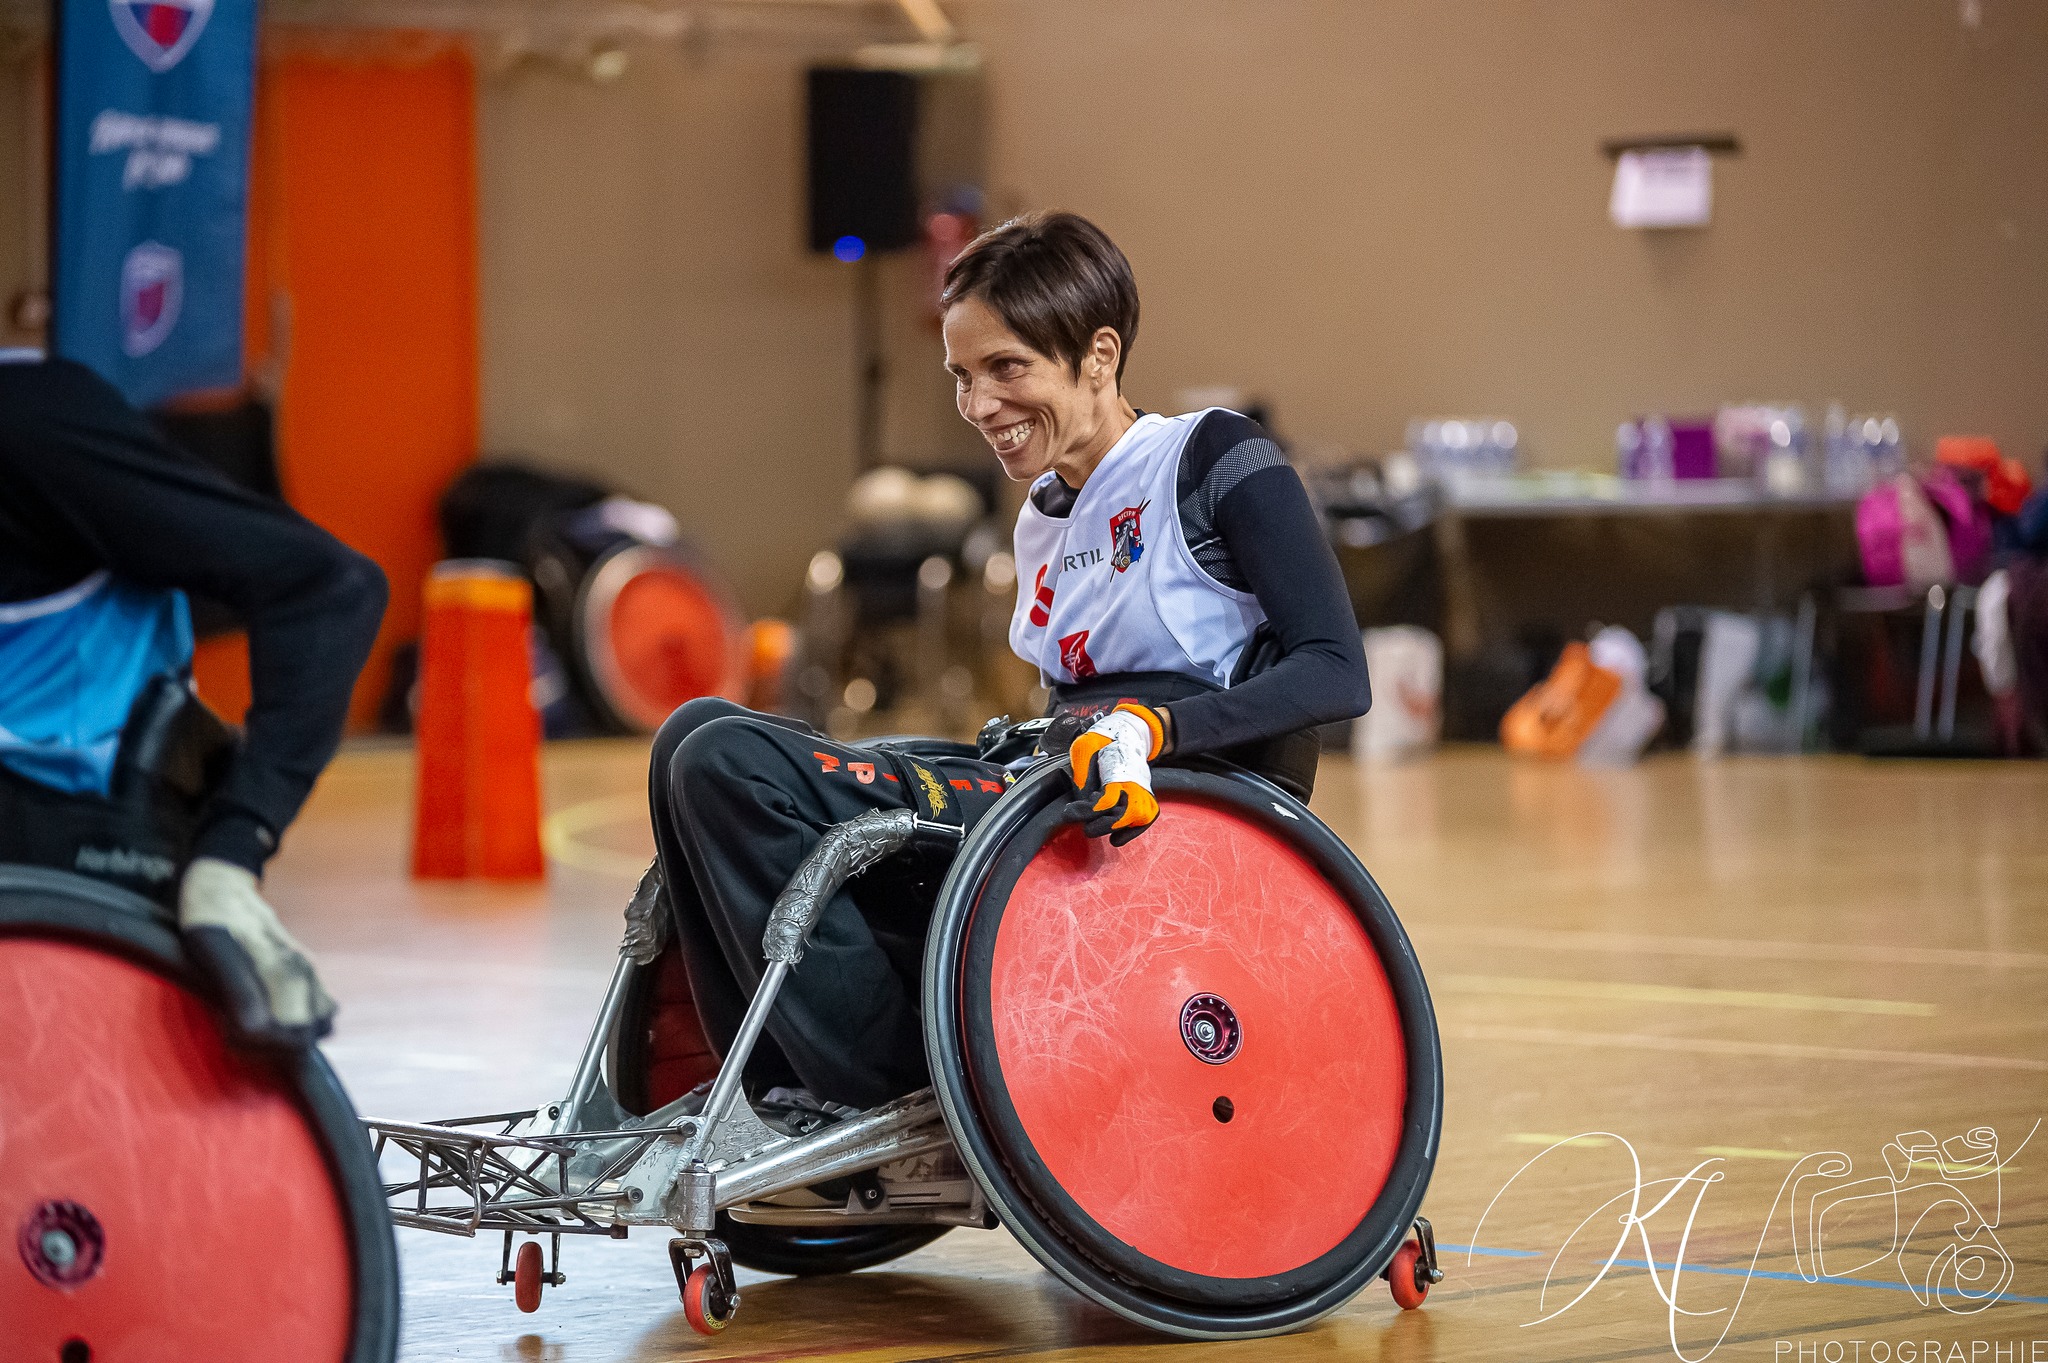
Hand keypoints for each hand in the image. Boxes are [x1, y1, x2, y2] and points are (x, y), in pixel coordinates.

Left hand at [179, 857, 336, 1048]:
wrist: (224, 886)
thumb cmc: (210, 918)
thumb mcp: (212, 950)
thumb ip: (238, 990)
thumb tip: (257, 1029)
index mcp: (283, 969)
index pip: (292, 1033)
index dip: (262, 1047)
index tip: (231, 1035)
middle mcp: (303, 972)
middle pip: (309, 1035)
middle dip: (274, 1047)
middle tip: (237, 1035)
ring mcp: (309, 970)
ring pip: (321, 1024)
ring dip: (289, 1036)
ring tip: (253, 1028)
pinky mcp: (307, 970)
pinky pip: (321, 1008)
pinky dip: (299, 1022)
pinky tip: (269, 1014)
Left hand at [1064, 702, 1164, 845]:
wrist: (1129, 732)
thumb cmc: (1104, 740)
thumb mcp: (1085, 748)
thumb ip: (1082, 774)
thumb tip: (1082, 799)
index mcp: (1120, 770)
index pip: (1106, 800)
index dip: (1086, 810)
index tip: (1070, 813)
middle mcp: (1137, 784)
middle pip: (1123, 815)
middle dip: (1101, 824)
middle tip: (1084, 826)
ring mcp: (1145, 792)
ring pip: (1136, 819)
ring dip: (1116, 828)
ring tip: (1096, 828)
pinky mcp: (1148, 798)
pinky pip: (1145, 821)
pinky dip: (1132, 833)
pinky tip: (1116, 839)